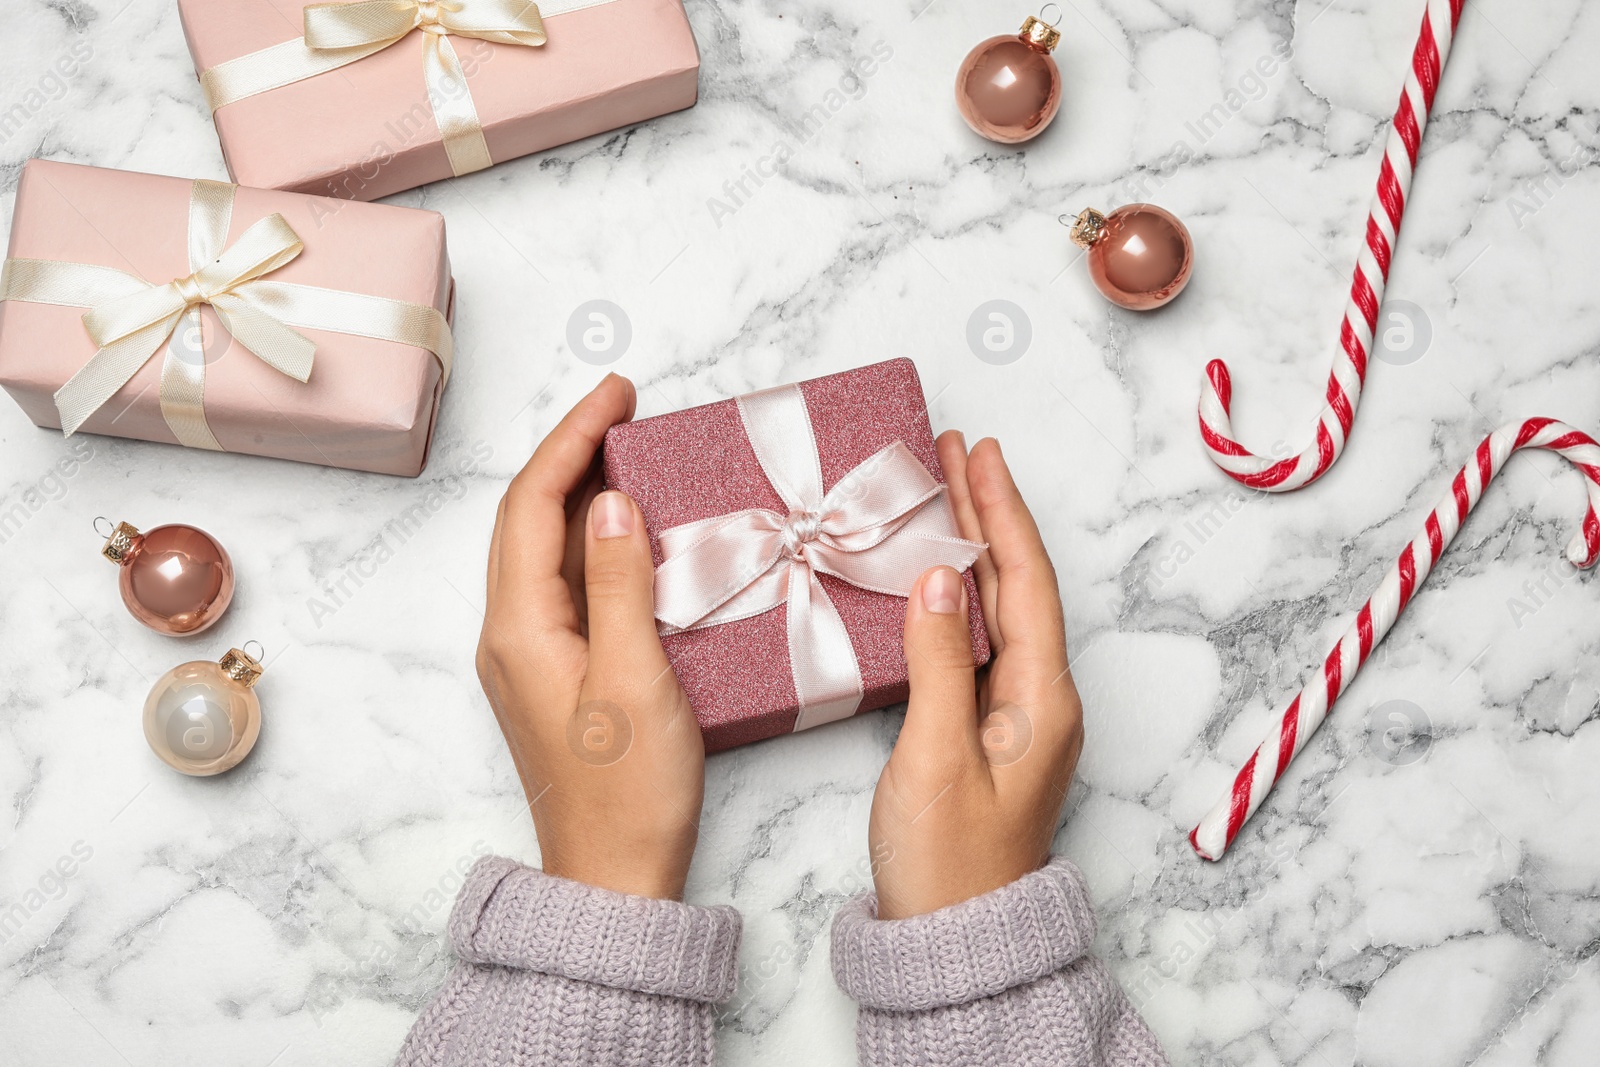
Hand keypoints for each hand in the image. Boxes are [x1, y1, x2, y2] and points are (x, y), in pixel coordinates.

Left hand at [476, 374, 703, 900]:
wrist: (612, 880)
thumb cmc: (629, 794)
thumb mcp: (636, 680)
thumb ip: (617, 584)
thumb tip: (607, 503)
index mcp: (519, 629)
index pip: (531, 505)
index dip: (571, 438)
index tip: (618, 393)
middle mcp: (509, 635)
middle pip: (526, 518)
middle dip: (570, 452)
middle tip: (626, 407)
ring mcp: (528, 655)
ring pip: (542, 548)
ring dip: (579, 492)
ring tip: (630, 451)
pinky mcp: (554, 673)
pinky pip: (562, 583)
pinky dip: (591, 540)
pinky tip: (629, 531)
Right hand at [868, 434, 1082, 919]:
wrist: (953, 939)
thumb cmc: (948, 861)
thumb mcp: (935, 756)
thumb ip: (937, 661)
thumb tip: (934, 576)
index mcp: (1041, 698)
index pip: (1025, 581)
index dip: (1001, 512)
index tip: (978, 454)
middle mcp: (1038, 698)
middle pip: (1015, 584)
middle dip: (987, 513)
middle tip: (954, 451)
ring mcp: (1013, 715)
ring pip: (995, 608)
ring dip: (969, 546)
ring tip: (942, 490)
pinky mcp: (984, 730)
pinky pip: (974, 640)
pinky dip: (952, 594)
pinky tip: (929, 574)